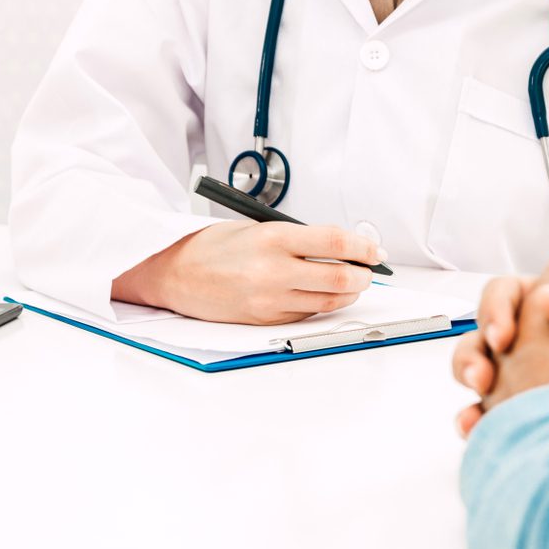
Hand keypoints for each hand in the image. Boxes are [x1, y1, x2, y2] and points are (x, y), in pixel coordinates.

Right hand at [112, 221, 385, 324]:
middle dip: (365, 275)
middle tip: (369, 270)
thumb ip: (300, 238)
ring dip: (349, 293)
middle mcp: (275, 272)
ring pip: (330, 302)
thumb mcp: (258, 228)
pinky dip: (323, 304)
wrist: (174, 274)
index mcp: (274, 240)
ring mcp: (271, 301)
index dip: (364, 248)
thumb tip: (342, 248)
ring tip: (352, 282)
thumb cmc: (213, 247)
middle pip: (342, 279)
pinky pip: (308, 315)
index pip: (337, 245)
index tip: (375, 250)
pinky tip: (323, 294)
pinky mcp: (267, 320)